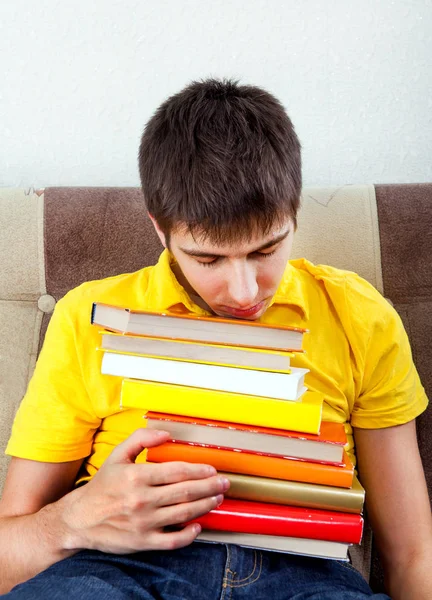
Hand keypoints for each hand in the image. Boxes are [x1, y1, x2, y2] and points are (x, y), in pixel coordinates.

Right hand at [59, 428, 228, 552]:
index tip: (212, 469)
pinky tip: (198, 526)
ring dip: (205, 506)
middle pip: (185, 492)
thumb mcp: (118, 455)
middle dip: (209, 487)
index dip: (199, 470)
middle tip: (224, 484)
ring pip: (183, 514)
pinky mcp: (142, 541)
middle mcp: (142, 500)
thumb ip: (141, 439)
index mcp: (137, 477)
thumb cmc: (102, 486)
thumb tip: (167, 434)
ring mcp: (143, 523)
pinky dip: (189, 534)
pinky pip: (172, 541)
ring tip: (217, 499)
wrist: (80, 519)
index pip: (177, 472)